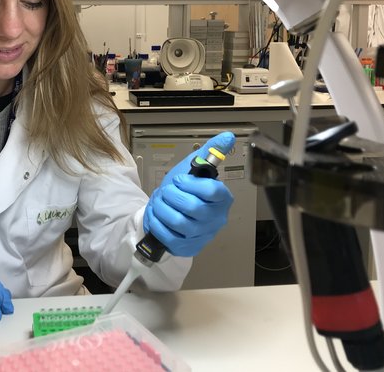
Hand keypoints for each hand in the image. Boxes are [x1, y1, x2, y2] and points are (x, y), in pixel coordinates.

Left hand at [143, 132, 234, 256]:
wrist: (169, 211)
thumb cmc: (184, 190)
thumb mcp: (194, 167)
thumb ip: (211, 152)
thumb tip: (227, 137)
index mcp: (222, 199)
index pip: (213, 191)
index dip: (190, 183)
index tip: (180, 180)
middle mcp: (215, 219)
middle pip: (192, 206)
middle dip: (172, 195)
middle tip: (166, 191)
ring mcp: (201, 235)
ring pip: (178, 221)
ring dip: (162, 208)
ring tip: (160, 202)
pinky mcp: (186, 246)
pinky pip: (167, 236)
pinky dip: (156, 222)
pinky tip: (157, 216)